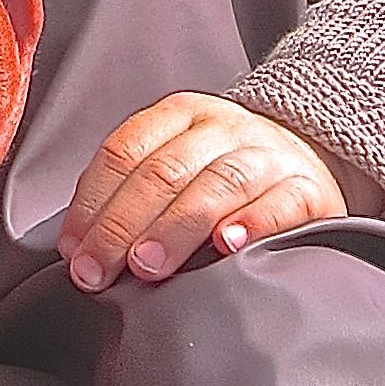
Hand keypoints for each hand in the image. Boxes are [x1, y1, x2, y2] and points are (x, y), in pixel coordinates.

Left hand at [57, 94, 357, 290]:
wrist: (310, 156)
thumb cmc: (225, 171)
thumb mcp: (178, 161)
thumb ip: (131, 193)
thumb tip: (78, 247)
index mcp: (180, 115)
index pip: (125, 151)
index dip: (92, 202)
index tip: (74, 249)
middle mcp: (222, 128)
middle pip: (164, 171)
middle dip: (122, 225)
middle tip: (98, 270)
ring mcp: (267, 154)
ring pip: (216, 184)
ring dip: (176, 227)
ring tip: (148, 265)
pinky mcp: (308, 187)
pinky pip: (280, 202)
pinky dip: (252, 223)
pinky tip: (227, 246)